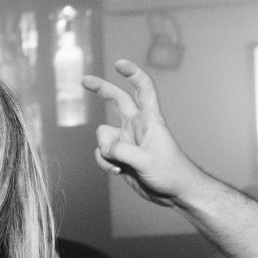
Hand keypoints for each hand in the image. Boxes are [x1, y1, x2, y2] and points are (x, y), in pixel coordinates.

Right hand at [81, 59, 206, 206]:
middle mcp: (136, 126)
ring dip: (105, 151)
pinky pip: (101, 153)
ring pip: (102, 136)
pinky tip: (118, 171)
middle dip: (101, 89)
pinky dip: (104, 163)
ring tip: (121, 164)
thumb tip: (104, 147)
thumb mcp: (147, 161)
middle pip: (117, 100)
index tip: (119, 64)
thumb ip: (122, 151)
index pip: (143, 89)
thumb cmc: (171, 172)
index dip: (132, 74)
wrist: (174, 193)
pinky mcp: (120, 155)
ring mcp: (127, 140)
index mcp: (150, 120)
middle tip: (83, 80)